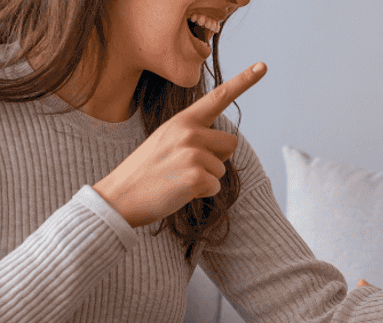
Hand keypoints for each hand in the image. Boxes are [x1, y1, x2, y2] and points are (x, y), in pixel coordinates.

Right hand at [94, 63, 267, 227]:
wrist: (120, 196)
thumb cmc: (146, 171)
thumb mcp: (166, 141)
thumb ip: (193, 135)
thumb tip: (224, 143)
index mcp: (182, 120)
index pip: (218, 96)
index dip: (244, 81)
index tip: (263, 66)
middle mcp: (189, 131)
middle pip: (231, 143)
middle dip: (217, 158)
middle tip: (188, 167)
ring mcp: (192, 153)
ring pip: (222, 168)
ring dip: (206, 178)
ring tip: (178, 179)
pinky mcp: (195, 176)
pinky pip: (215, 186)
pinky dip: (202, 193)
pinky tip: (179, 191)